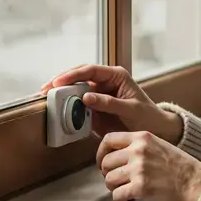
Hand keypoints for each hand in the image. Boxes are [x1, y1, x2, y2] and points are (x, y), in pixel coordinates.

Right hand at [42, 65, 183, 141]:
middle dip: (61, 82)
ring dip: (62, 95)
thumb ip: (109, 103)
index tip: (59, 81)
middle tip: (45, 89)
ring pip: (76, 91)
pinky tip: (58, 111)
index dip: (73, 75)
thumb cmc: (147, 116)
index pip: (90, 70)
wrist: (155, 130)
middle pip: (78, 77)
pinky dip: (68, 109)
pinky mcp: (95, 109)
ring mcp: (98, 95)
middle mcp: (105, 83)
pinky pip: (78, 106)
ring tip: (47, 99)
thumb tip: (86, 97)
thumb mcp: (130, 109)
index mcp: (115, 76)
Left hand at [97, 131, 200, 200]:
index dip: (101, 153)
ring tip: (127, 192)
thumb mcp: (158, 145)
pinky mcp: (140, 187)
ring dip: (115, 189)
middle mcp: (137, 151)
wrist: (195, 182)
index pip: (108, 139)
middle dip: (108, 174)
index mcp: (142, 137)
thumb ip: (138, 147)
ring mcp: (138, 169)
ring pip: (109, 179)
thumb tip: (116, 158)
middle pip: (106, 162)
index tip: (103, 163)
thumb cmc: (180, 167)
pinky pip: (116, 196)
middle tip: (118, 182)